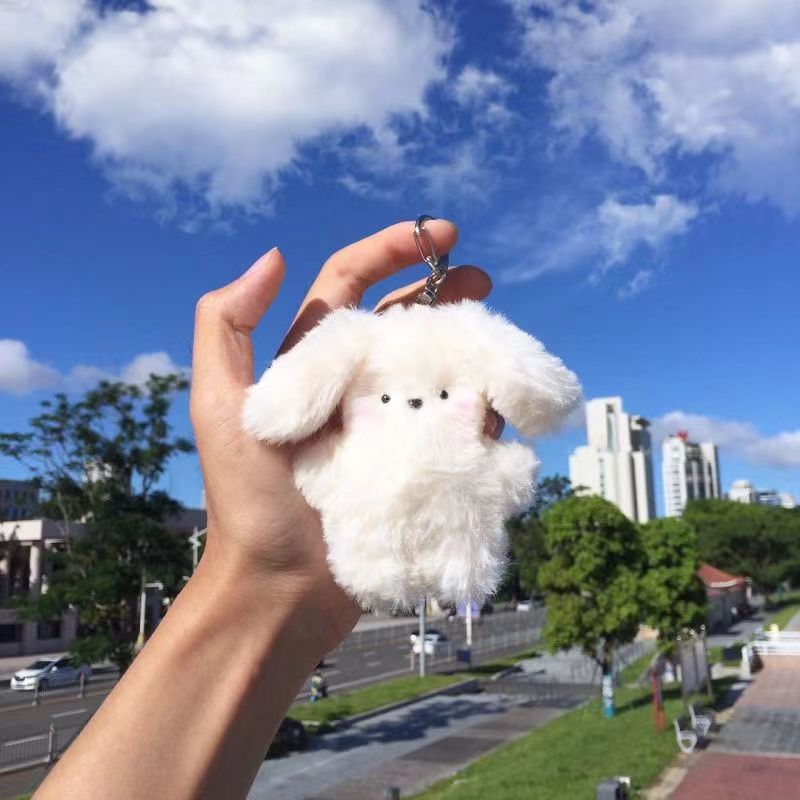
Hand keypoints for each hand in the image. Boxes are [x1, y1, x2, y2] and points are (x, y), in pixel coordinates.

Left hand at [190, 220, 492, 653]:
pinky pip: (460, 421)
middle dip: (444, 289)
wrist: (283, 589)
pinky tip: (504, 393)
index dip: (391, 249)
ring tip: (500, 331)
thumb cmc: (250, 503)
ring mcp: (390, 420)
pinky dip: (484, 402)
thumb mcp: (221, 410)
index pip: (350, 283)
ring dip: (472, 340)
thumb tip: (274, 255)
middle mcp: (354, 381)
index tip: (440, 234)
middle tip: (482, 280)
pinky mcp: (418, 460)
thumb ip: (226, 327)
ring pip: (439, 364)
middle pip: (405, 317)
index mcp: (310, 359)